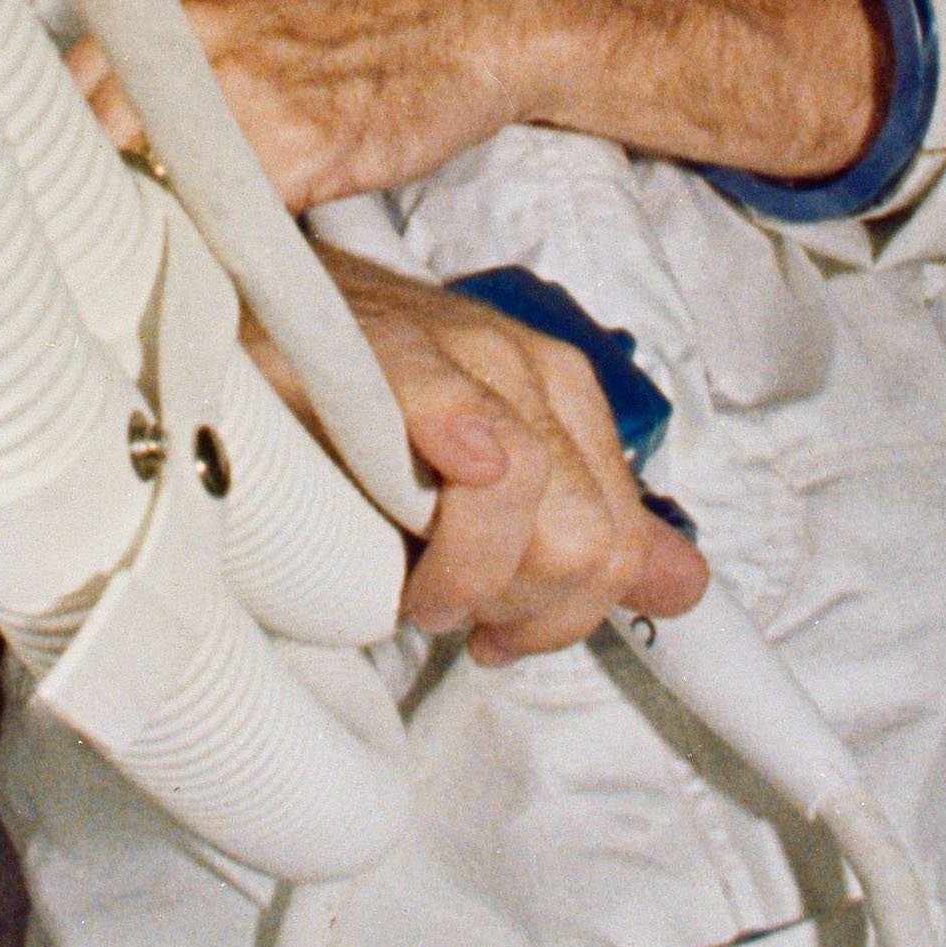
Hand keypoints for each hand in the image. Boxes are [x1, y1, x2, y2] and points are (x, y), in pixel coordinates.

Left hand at [66, 0, 886, 214]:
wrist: (473, 23)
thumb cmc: (367, 26)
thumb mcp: (253, 9)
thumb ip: (179, 59)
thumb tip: (108, 125)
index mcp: (176, 0)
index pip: (68, 81)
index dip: (48, 150)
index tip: (27, 198)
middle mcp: (194, 38)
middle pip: (90, 136)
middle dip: (81, 198)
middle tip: (64, 254)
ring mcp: (239, 93)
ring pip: (150, 182)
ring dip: (139, 232)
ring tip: (125, 278)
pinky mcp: (291, 149)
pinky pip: (224, 218)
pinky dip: (212, 250)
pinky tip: (210, 274)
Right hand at [246, 244, 708, 662]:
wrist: (262, 314)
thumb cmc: (362, 408)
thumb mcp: (490, 479)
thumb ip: (586, 533)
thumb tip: (683, 588)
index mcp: (564, 402)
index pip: (618, 544)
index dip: (558, 617)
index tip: (490, 632)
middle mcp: (527, 369)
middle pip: (580, 534)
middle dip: (512, 602)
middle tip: (440, 604)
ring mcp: (461, 350)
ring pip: (528, 489)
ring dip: (462, 570)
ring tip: (403, 581)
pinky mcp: (387, 345)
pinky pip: (451, 406)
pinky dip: (451, 453)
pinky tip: (407, 501)